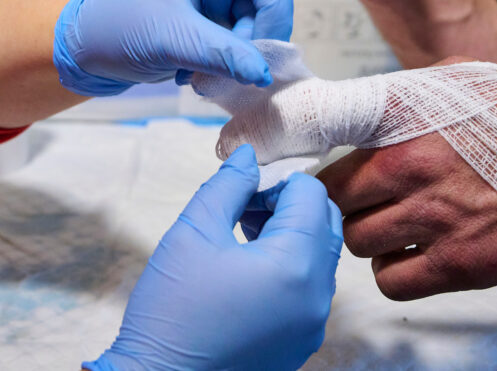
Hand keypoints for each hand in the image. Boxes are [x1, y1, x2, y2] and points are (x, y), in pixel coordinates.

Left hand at [53, 0, 292, 94]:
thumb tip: (265, 73)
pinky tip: (194, 75)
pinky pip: (236, 45)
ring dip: (235, 60)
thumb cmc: (118, 28)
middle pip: (266, 5)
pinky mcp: (208, 24)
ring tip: (201, 76)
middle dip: (252, 43)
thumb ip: (222, 54)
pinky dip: (224, 65)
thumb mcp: (172, 40)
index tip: (262, 55)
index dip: (275, 15)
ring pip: (254, 30)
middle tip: (228, 72)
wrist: (82, 50)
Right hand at [86, 145, 343, 370]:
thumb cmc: (172, 310)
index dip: (279, 181)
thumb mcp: (193, 232)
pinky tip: (247, 270)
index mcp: (295, 265)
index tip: (244, 191)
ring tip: (242, 236)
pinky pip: (312, 289)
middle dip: (290, 205)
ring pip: (321, 255)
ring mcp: (313, 324)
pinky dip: (291, 267)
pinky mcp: (302, 341)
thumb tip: (249, 156)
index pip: (312, 195)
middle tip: (245, 209)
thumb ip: (228, 186)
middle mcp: (317, 297)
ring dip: (290, 234)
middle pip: (324, 223)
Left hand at [317, 82, 496, 300]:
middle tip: (370, 207)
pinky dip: (396, 274)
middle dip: (351, 210)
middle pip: (340, 212)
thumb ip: (397, 102)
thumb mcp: (450, 83)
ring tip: (396, 230)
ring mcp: (435, 223)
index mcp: (401, 135)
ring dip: (373, 242)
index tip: (337, 186)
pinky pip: (396, 283)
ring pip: (361, 247)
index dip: (328, 182)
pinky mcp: (462, 263)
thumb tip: (357, 113)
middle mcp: (411, 178)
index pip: (330, 172)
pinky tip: (414, 256)